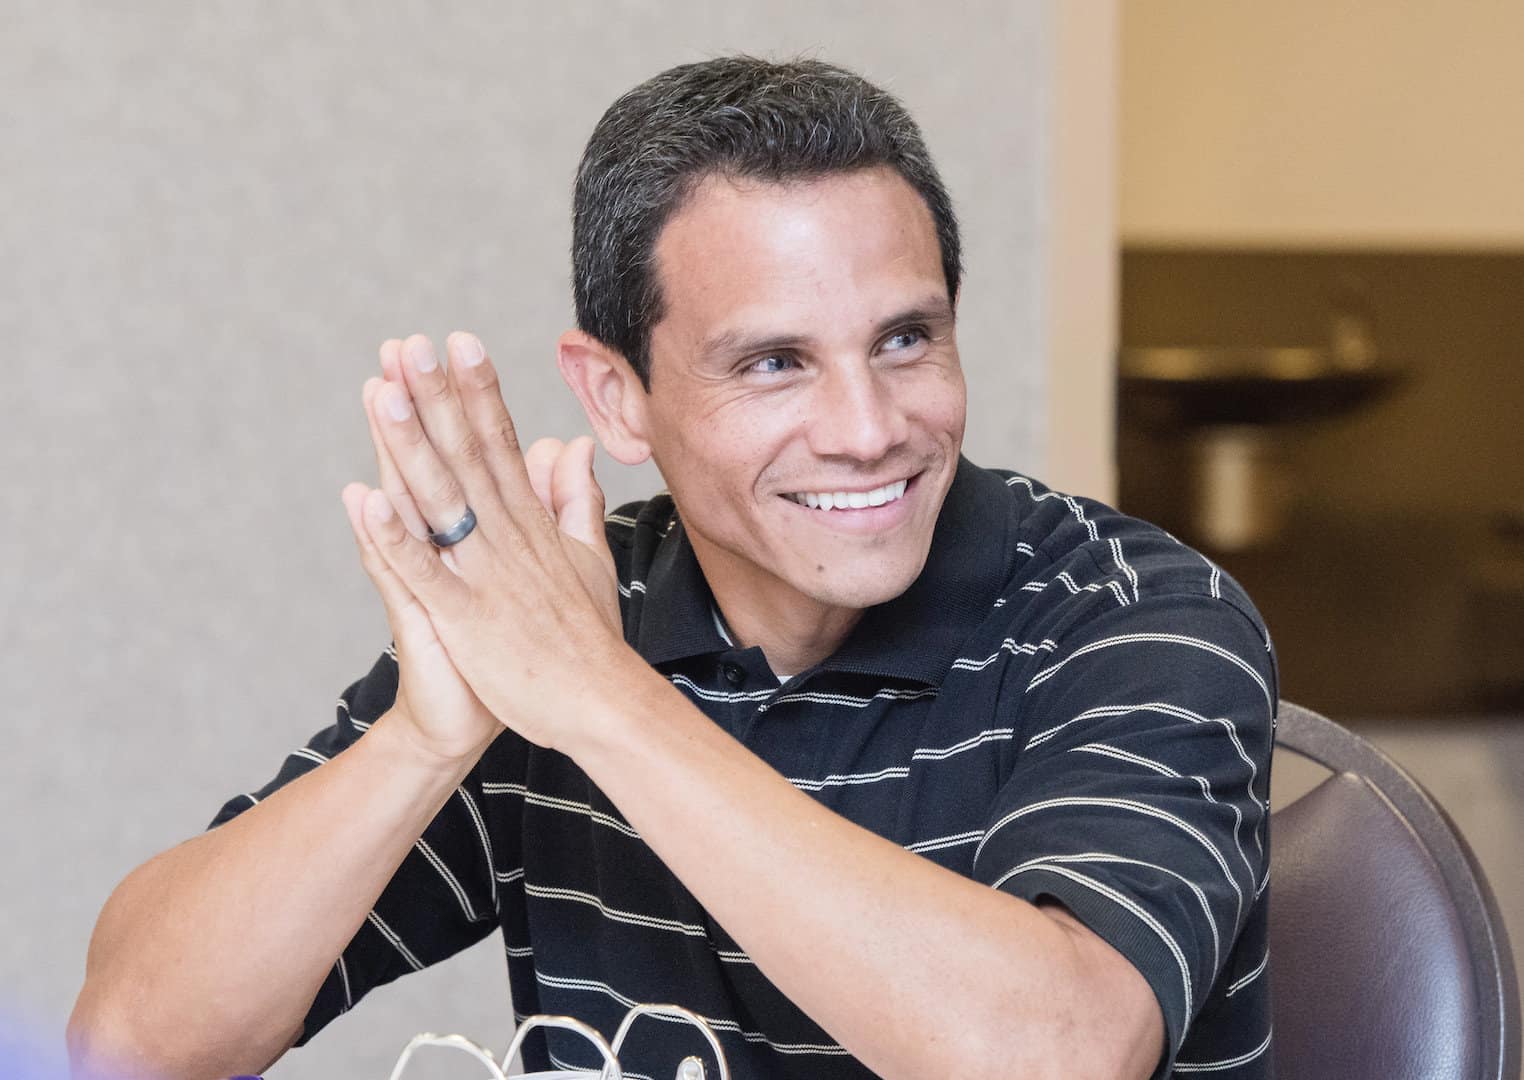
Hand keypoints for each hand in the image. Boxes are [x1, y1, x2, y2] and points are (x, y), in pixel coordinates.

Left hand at [347, 332, 627, 752]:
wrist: (603, 703)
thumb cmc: (592, 638)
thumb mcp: (590, 557)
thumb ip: (575, 499)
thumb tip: (571, 446)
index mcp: (532, 523)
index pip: (502, 443)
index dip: (477, 391)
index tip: (458, 342)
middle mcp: (508, 537)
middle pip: (468, 454)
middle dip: (437, 396)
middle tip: (410, 344)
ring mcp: (486, 575)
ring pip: (441, 500)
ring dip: (409, 446)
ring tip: (382, 394)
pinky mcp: (467, 618)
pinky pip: (424, 572)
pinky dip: (395, 537)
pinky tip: (365, 501)